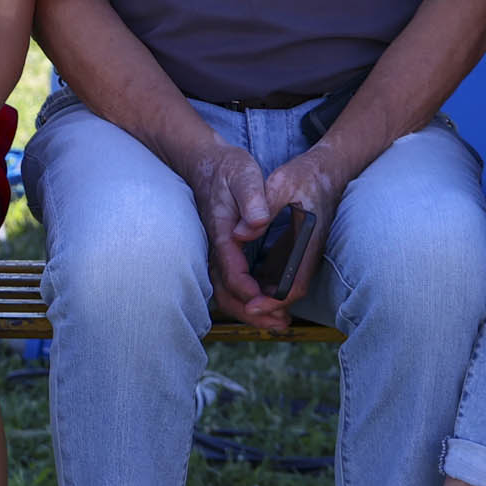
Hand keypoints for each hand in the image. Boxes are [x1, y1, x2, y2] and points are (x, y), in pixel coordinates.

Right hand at [190, 141, 288, 329]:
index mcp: (222, 233)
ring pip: (227, 292)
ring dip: (250, 311)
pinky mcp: (222, 252)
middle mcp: (215, 247)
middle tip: (280, 323)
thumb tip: (255, 224)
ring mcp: (217, 252)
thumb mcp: (243, 174)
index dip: (251, 292)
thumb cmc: (228, 168)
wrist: (205, 162)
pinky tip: (268, 302)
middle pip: (226, 292)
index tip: (272, 303)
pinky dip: (248, 299)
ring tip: (278, 321)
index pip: (232, 272)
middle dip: (251, 312)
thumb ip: (252, 199)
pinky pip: (230, 284)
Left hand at [244, 142, 345, 328]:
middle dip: (266, 309)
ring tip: (239, 306)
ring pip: (285, 288)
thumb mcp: (283, 182)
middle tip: (241, 312)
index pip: (294, 285)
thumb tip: (239, 233)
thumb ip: (263, 203)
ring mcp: (304, 254)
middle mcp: (309, 254)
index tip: (251, 306)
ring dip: (265, 301)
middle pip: (289, 295)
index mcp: (308, 243)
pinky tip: (246, 288)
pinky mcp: (298, 250)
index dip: (273, 301)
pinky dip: (266, 287)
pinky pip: (282, 276)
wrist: (329, 170)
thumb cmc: (306, 175)